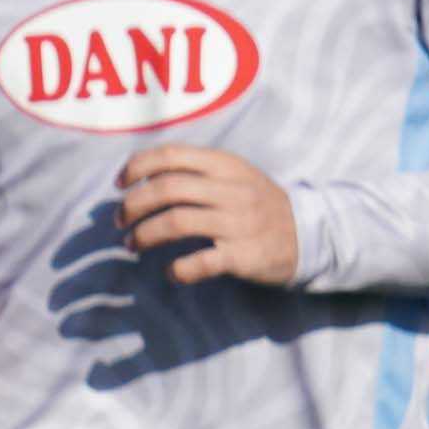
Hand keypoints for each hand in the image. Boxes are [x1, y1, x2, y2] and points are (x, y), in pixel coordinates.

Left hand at [120, 145, 298, 288]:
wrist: (309, 235)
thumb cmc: (259, 204)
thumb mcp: (235, 174)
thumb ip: (196, 169)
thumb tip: (141, 174)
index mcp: (226, 165)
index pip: (171, 155)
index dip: (137, 167)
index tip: (120, 184)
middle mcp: (232, 191)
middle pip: (166, 190)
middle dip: (132, 205)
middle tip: (120, 220)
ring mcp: (239, 224)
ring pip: (176, 222)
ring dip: (144, 234)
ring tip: (132, 243)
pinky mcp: (244, 256)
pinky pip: (200, 262)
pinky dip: (177, 269)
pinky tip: (171, 272)